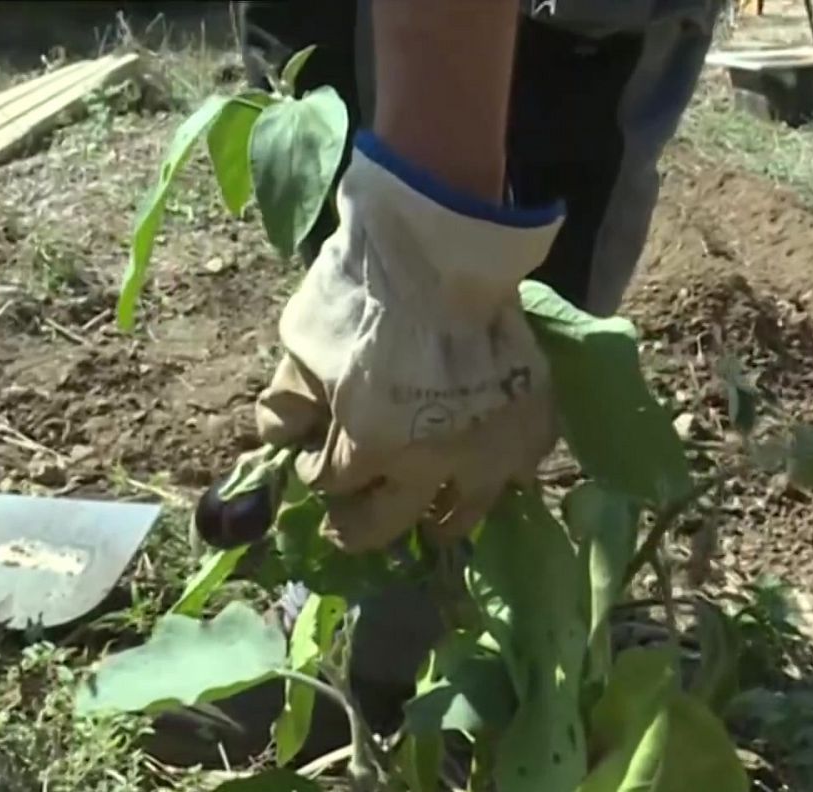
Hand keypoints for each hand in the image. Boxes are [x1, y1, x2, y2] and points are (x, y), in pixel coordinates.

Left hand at [255, 134, 563, 551]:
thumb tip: (281, 439)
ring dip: (436, 519)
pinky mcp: (532, 423)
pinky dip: (496, 478)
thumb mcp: (301, 344)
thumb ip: (287, 402)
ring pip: (464, 513)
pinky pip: (517, 472)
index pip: (335, 485)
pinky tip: (482, 470)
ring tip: (427, 518)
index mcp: (373, 444)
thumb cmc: (364, 293)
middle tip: (352, 524)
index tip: (314, 465)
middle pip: (394, 520)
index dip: (317, 476)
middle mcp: (434, 462)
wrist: (444, 244)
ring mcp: (490, 447)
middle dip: (362, 525)